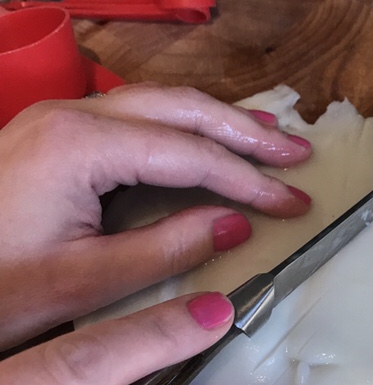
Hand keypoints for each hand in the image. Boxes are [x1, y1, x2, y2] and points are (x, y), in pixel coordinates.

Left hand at [0, 83, 311, 349]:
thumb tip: (238, 224)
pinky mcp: (62, 134)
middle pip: (182, 108)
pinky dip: (188, 128)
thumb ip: (169, 248)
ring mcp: (65, 118)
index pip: (189, 153)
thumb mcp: (87, 280)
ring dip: (222, 120)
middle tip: (298, 154)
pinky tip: (212, 138)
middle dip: (246, 132)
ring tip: (270, 138)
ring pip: (163, 104)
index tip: (293, 202)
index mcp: (79, 144)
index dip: (249, 179)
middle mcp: (74, 114)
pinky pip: (142, 118)